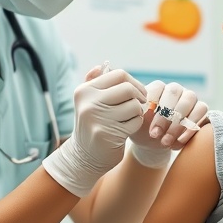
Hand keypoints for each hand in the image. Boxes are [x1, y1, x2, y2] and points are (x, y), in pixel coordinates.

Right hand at [42, 66, 146, 196]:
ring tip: (128, 119)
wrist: (84, 157)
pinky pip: (135, 122)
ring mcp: (97, 118)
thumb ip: (94, 82)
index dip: (134, 82)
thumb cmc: (92, 124)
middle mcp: (88, 102)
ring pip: (134, 106)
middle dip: (138, 97)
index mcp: (84, 91)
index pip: (119, 75)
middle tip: (139, 105)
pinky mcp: (107, 134)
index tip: (138, 92)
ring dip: (137, 113)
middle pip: (128, 88)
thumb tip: (102, 65)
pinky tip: (126, 130)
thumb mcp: (87, 102)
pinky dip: (135, 125)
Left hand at [129, 81, 208, 167]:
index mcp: (157, 88)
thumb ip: (134, 112)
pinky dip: (191, 127)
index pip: (157, 88)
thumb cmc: (142, 130)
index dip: (152, 106)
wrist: (153, 144)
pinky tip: (178, 141)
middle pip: (174, 92)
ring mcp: (189, 97)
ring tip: (165, 142)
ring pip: (189, 99)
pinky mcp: (200, 108)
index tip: (145, 124)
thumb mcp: (134, 122)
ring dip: (178, 122)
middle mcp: (174, 89)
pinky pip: (201, 110)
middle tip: (155, 135)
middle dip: (164, 116)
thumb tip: (137, 107)